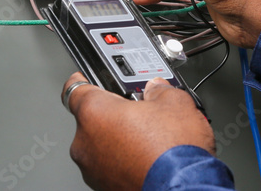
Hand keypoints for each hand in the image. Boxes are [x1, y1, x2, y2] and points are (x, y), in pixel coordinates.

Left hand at [63, 73, 213, 190]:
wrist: (185, 188)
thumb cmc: (173, 153)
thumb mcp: (175, 102)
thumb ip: (159, 89)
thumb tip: (157, 89)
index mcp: (94, 112)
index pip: (75, 88)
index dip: (85, 80)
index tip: (88, 79)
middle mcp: (85, 142)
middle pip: (92, 119)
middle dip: (114, 115)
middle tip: (139, 115)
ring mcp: (93, 169)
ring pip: (101, 145)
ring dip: (118, 141)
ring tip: (148, 141)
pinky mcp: (104, 188)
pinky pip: (110, 167)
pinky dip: (123, 162)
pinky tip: (146, 159)